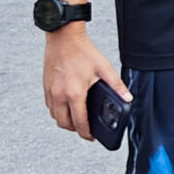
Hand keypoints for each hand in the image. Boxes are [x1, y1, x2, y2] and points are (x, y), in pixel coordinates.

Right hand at [43, 24, 128, 139]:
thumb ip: (116, 85)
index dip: (86, 133)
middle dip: (75, 129)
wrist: (63, 37)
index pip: (79, 122)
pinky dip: (58, 111)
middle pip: (64, 124)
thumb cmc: (82, 51)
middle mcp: (59, 95)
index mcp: (74, 93)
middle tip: (85, 128)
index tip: (92, 136)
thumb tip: (127, 98)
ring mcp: (50, 92)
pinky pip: (50, 106)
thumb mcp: (104, 68)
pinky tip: (67, 106)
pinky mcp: (46, 87)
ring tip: (77, 118)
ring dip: (65, 121)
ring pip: (55, 116)